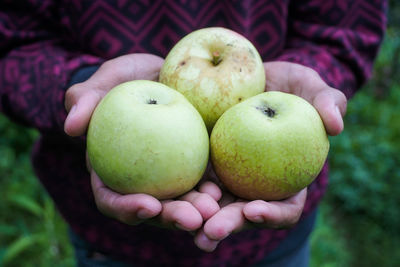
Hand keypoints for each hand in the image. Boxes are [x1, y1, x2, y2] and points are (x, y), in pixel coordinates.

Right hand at [64, 54, 219, 229]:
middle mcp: (141, 179)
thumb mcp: (105, 81)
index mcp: (112, 169)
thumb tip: (71, 126)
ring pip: (182, 202)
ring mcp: (170, 175)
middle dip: (171, 217)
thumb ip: (85, 99)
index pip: (112, 199)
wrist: (160, 73)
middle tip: (193, 219)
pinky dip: (214, 190)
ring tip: (214, 209)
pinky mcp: (194, 164)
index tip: (148, 204)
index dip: (127, 208)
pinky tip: (225, 190)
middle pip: (153, 209)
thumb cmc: (126, 79)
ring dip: (198, 212)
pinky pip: (204, 182)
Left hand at [194, 61, 346, 251]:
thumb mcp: (308, 86)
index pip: (285, 207)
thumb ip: (327, 101)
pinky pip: (191, 184)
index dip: (274, 214)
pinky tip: (162, 200)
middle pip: (244, 214)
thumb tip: (336, 126)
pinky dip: (181, 195)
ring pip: (214, 206)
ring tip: (186, 224)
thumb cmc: (285, 83)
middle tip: (211, 230)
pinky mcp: (203, 165)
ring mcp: (228, 177)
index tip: (255, 208)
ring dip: (200, 220)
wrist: (248, 75)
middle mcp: (256, 184)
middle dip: (229, 224)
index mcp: (286, 177)